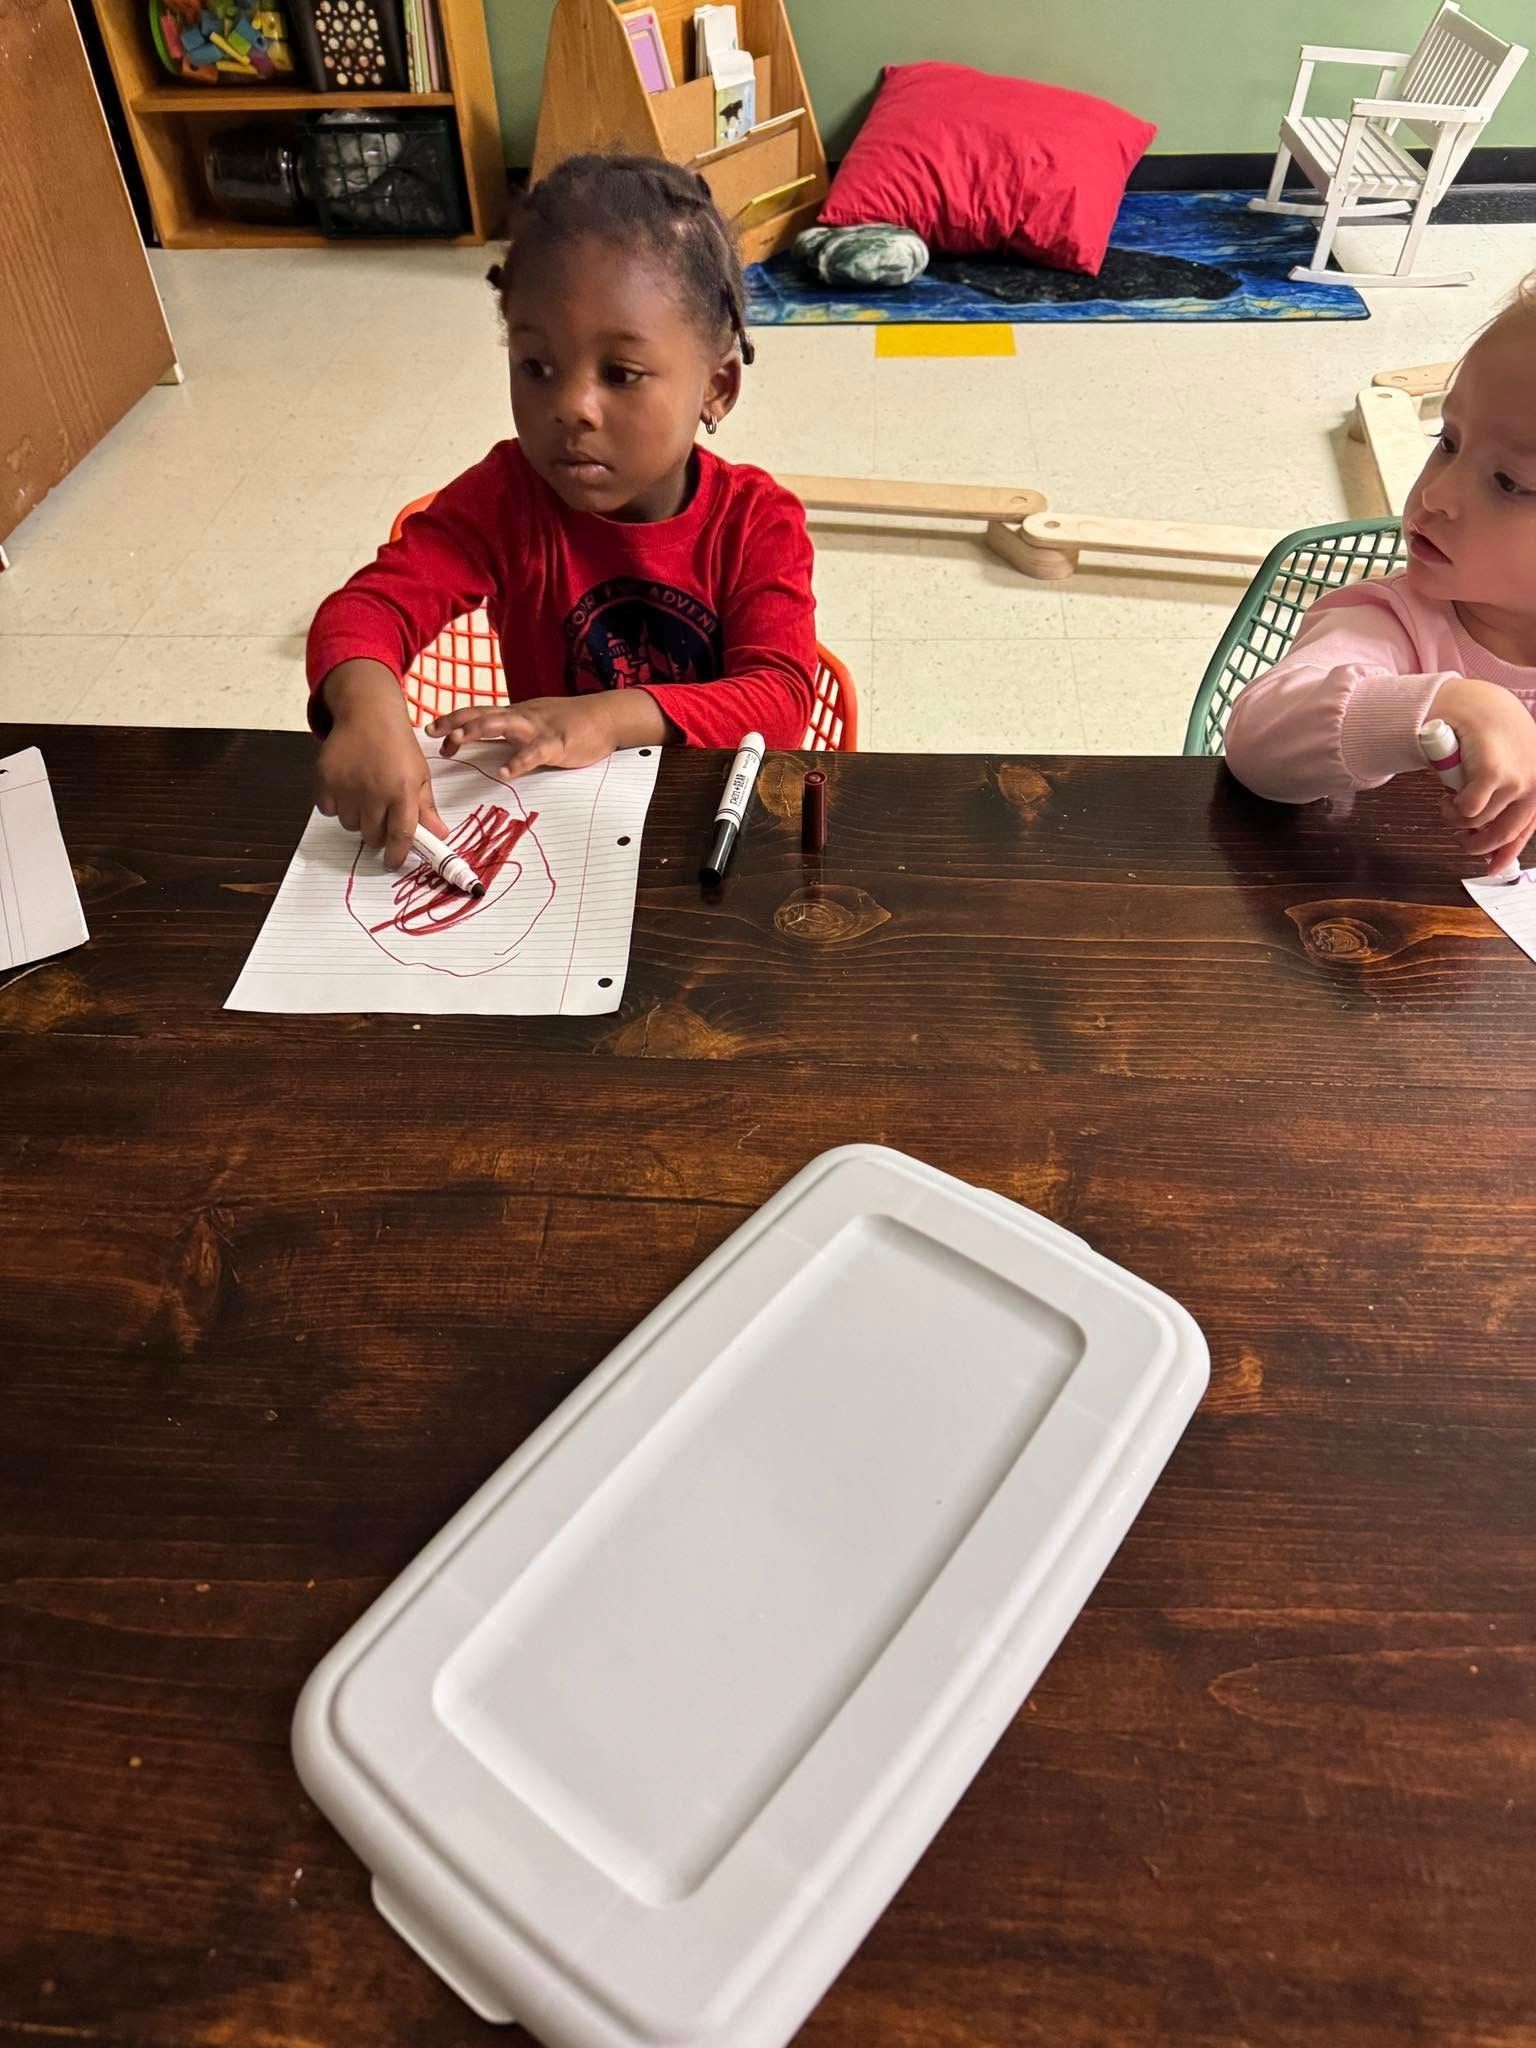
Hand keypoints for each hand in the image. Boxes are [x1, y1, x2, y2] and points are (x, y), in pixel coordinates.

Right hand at [315, 660, 446, 867]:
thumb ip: (426, 806)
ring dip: (357, 817)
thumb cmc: (398, 745)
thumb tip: (440, 835)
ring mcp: (347, 786)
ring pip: (350, 825)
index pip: (400, 837)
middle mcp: (374, 791)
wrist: (368, 713)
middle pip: (372, 836)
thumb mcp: (420, 773)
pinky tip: (346, 786)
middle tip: (380, 814)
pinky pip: (329, 810)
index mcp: (402, 790)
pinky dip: (336, 804)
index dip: (396, 855)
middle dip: (377, 833)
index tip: (393, 862)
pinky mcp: (324, 779)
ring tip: (364, 794)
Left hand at [428, 690, 667, 776]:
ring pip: (502, 725)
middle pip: (482, 715)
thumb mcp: (535, 724)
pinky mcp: (557, 743)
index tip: (430, 730)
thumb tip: (487, 743)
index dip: (452, 720)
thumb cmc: (570, 723)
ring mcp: (538, 729)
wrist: (606, 716)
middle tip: (433, 734)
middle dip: (455, 724)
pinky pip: (534, 753)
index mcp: (515, 715)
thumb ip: (512, 733)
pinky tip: (505, 772)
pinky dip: (518, 762)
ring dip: (477, 731)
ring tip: (456, 742)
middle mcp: (521, 717)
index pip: (477, 712)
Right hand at [1429, 677, 1535, 874]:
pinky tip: (1445, 800)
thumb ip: (1500, 802)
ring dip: (1456, 821)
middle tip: (1459, 837)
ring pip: (1479, 824)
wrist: (1473, 702)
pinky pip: (1467, 811)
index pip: (1526, 829)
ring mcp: (1518, 779)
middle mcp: (1534, 782)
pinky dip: (1451, 811)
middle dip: (1474, 844)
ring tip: (1446, 804)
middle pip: (1502, 835)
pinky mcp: (1494, 774)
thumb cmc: (1485, 731)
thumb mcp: (1501, 767)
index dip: (1507, 854)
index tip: (1492, 868)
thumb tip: (1489, 848)